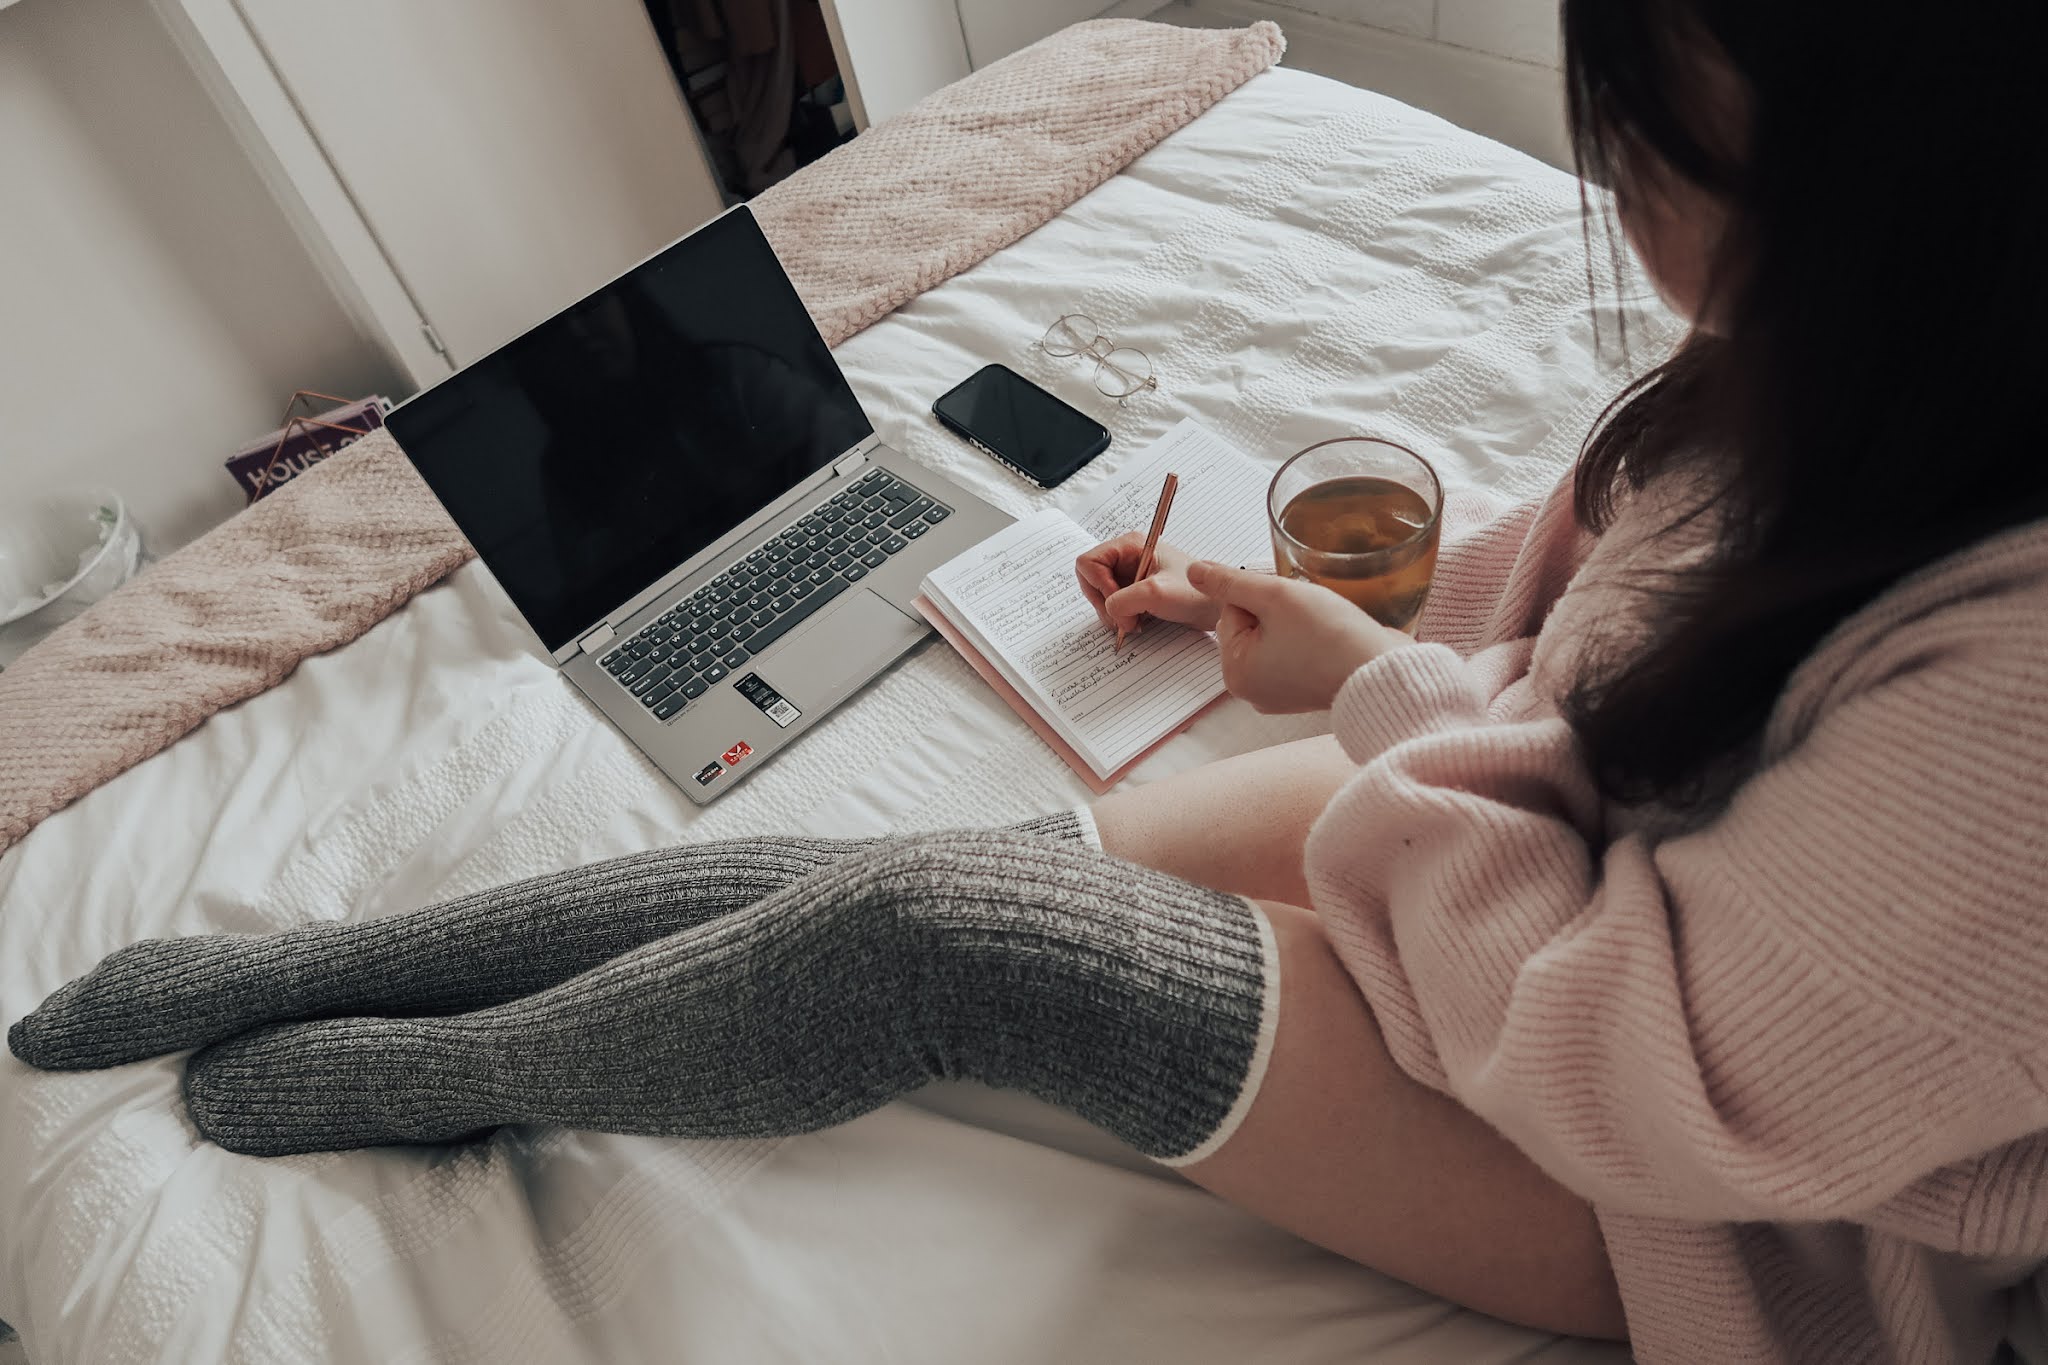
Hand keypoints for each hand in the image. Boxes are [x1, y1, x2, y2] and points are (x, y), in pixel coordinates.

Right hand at [1075, 535, 1219, 634]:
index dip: (1098, 586)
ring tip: (1134, 621)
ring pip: (1100, 595)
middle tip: (1123, 619)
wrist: (1217, 608)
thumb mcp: (1157, 594)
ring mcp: (1130, 574)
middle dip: (1104, 603)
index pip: (1088, 562)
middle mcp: (1128, 557)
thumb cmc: (1195, 593)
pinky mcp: (1136, 590)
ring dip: (1113, 613)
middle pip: (1090, 579)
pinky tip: (1138, 621)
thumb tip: (1110, 612)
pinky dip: (1120, 617)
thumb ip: (1123, 600)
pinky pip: (1113, 604)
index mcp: (1131, 545)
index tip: (1118, 602)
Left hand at [1186, 561, 1411, 712]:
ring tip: (1323, 628)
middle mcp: (1251, 689)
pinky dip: (1312, 640)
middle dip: (1280, 609)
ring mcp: (1278, 692)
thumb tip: (1196, 571)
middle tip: (1310, 616)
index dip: (1262, 594)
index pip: (1231, 608)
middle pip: (1252, 623)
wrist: (1383, 673)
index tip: (1290, 602)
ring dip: (1297, 621)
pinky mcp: (1304, 690)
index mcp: (1235, 672)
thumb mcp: (1275, 596)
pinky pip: (1296, 651)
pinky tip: (1330, 640)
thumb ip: (1231, 581)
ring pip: (1276, 633)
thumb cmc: (1333, 639)